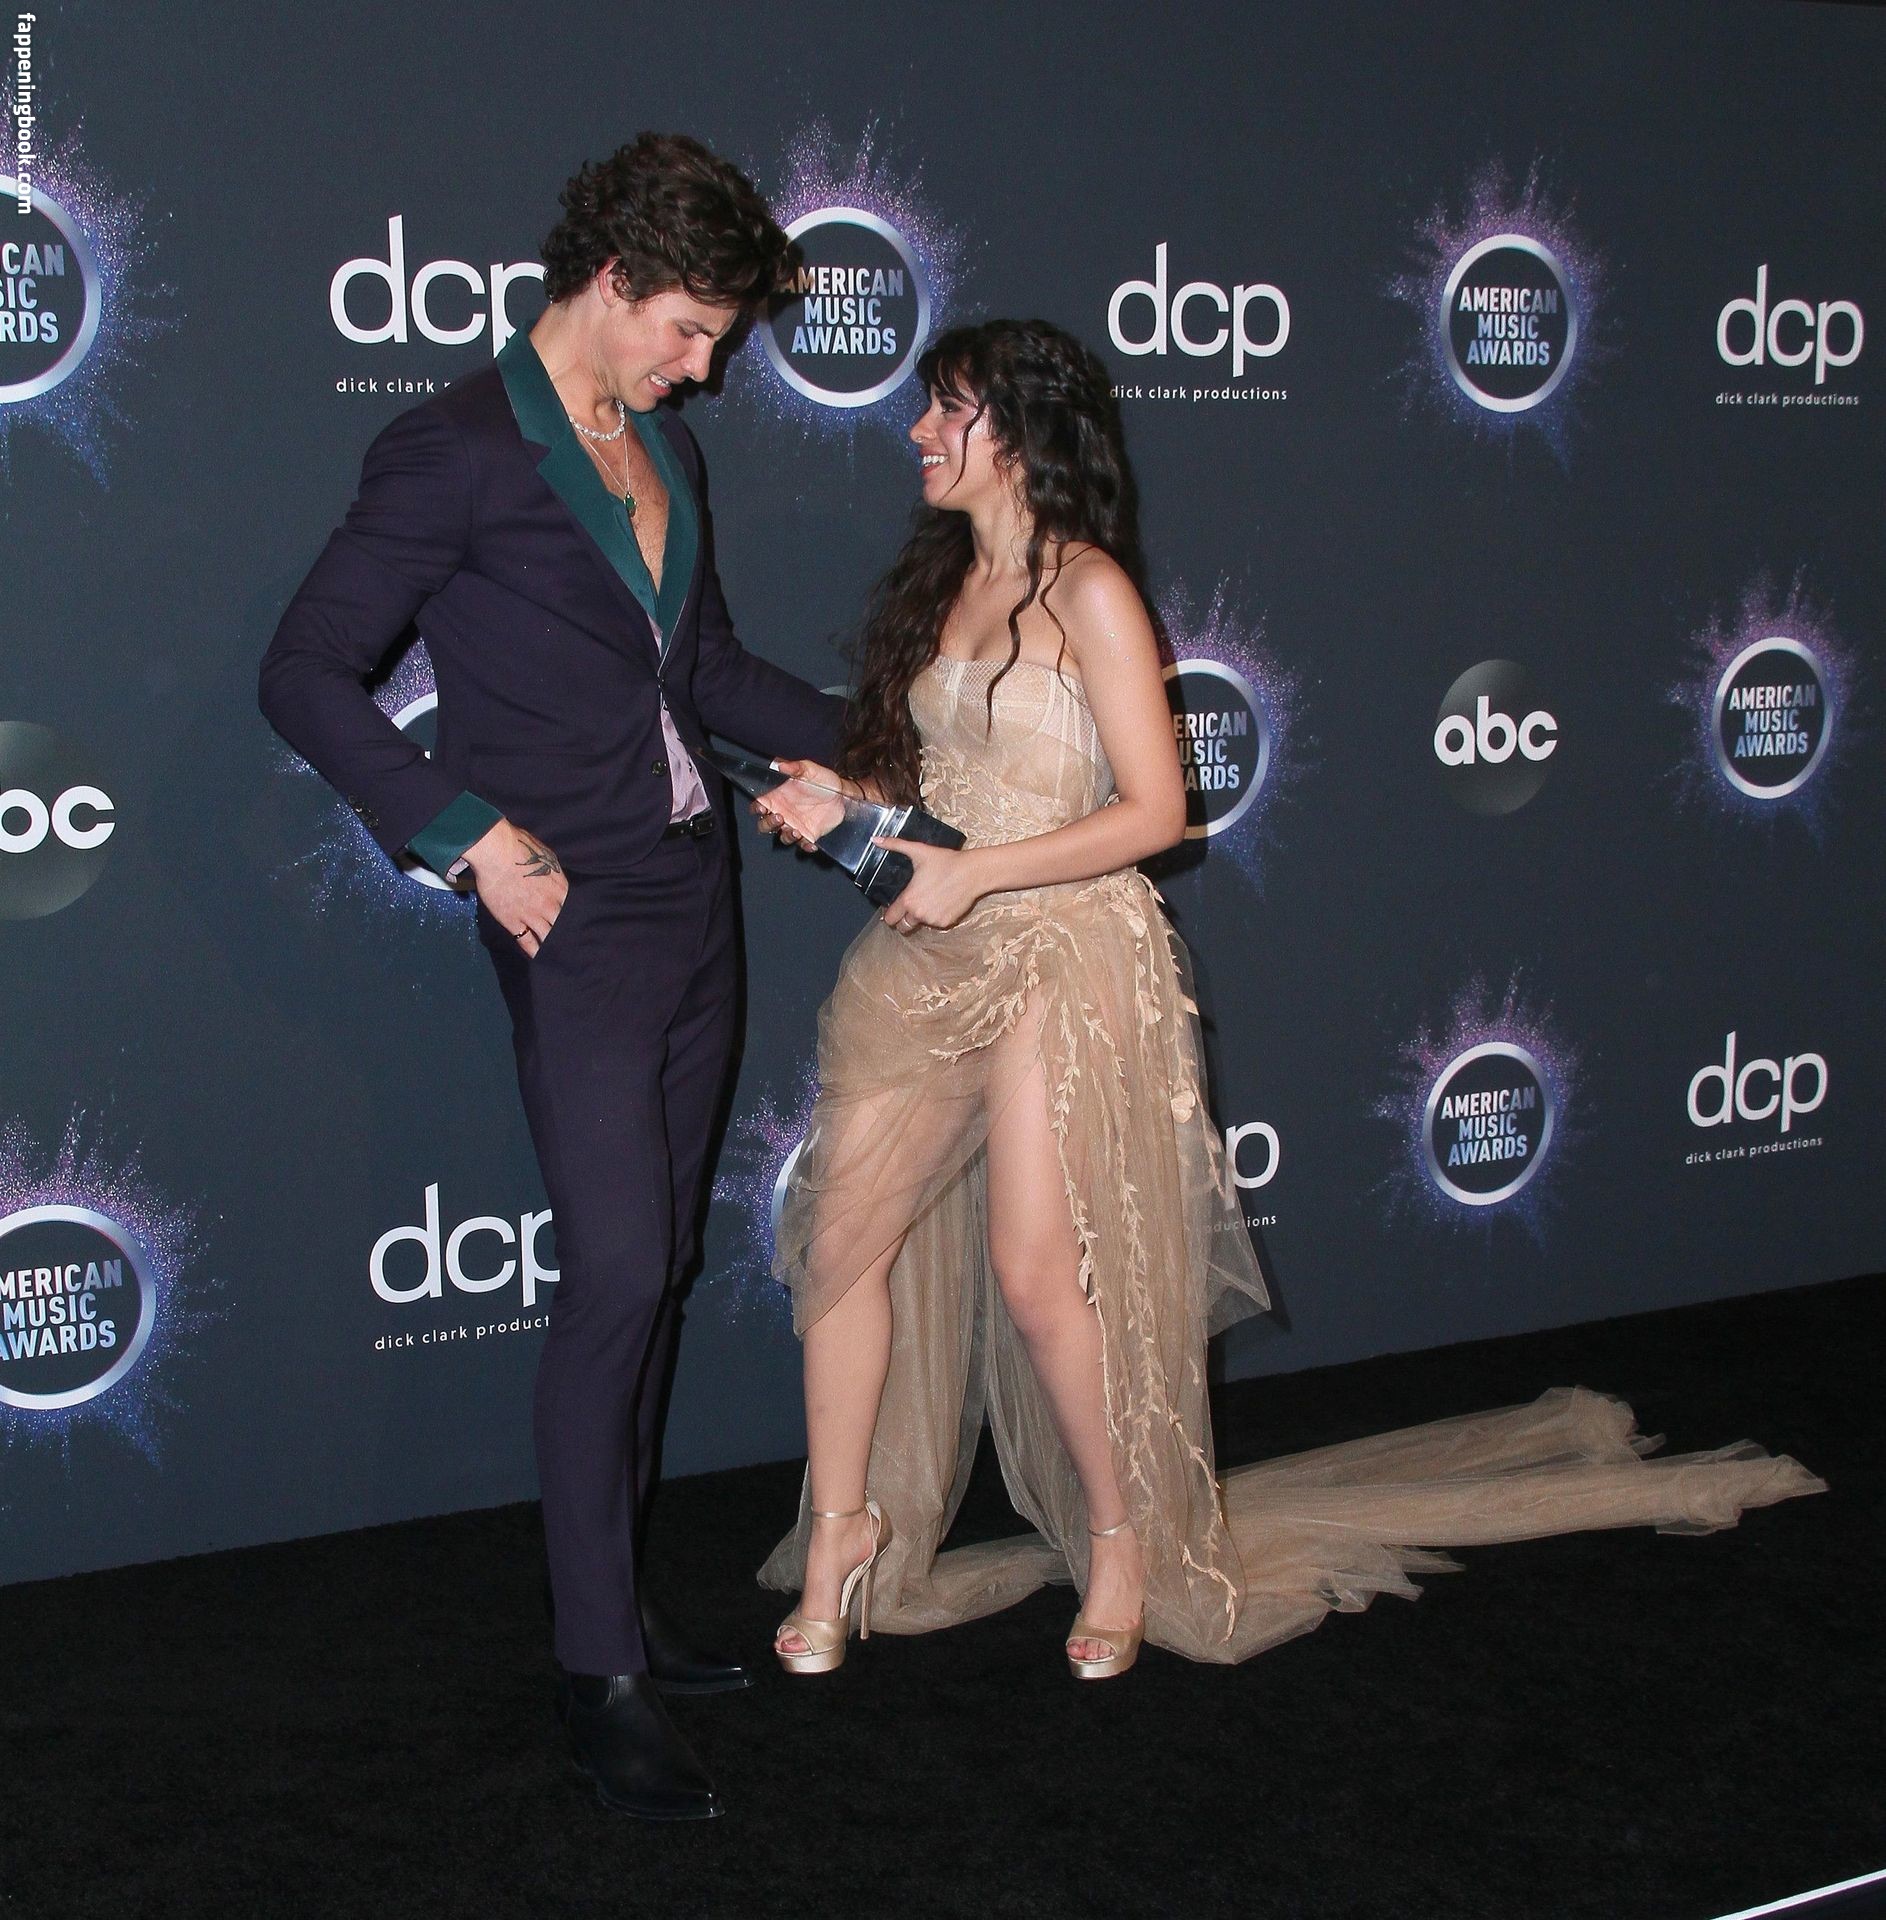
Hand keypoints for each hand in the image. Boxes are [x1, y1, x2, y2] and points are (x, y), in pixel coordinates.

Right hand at [463, 817, 567, 956]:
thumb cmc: (521, 847)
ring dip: (553, 947)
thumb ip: (555, 873)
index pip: (575, 911)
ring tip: (561, 957)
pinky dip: (534, 951)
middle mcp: (550, 906)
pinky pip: (526, 942)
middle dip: (570, 937)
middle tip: (576, 949)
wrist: (496, 853)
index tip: (584, 929)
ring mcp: (532, 916)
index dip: (578, 920)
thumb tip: (558, 878)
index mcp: (561, 889)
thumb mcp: (548, 857)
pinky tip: (539, 957)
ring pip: (548, 938)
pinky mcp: (513, 922)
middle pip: (564, 928)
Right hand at [752, 758, 855, 847]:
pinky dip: (805, 846)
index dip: (756, 808)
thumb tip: (779, 765)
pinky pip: (803, 845)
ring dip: (787, 836)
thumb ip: (795, 767)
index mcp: (778, 798)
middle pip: (765, 825)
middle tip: (780, 817)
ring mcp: (795, 826)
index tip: (762, 807)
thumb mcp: (809, 770)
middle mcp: (783, 814)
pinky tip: (810, 843)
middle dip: (768, 824)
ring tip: (797, 831)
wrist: (843, 794)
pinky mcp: (809, 835)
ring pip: (782, 837)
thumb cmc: (823, 780)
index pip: (759, 806)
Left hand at [876, 838, 984, 933]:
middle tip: (912, 906)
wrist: (971, 872)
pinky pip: (937, 924)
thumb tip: (876, 840)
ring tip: (930, 899)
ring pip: (921, 924)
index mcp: (909, 900)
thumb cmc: (945, 861)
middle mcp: (919, 914)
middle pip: (904, 927)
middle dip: (904, 920)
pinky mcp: (947, 922)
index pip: (890, 918)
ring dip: (922, 917)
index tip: (895, 908)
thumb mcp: (918, 850)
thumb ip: (895, 845)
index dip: (890, 914)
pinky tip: (943, 902)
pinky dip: (938, 916)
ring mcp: (933, 920)